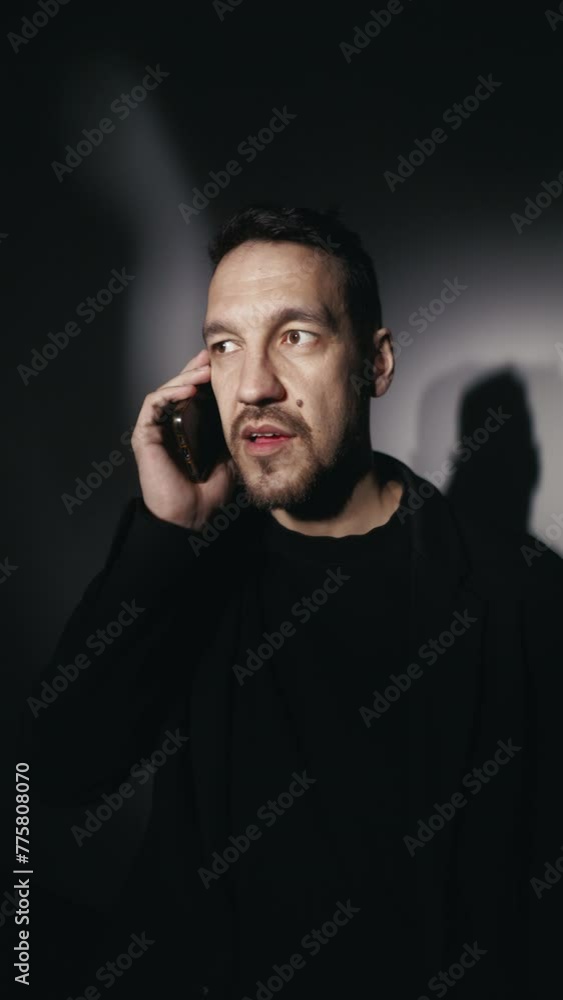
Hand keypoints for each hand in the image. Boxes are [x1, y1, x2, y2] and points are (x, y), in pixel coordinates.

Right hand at [131, 348, 236, 530]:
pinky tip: (188, 389)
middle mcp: (171, 425)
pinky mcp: (145, 436)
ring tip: (204, 371)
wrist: (194, 516)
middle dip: (195, 368)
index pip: (194, 393)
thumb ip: (234, 433)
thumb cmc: (210, 492)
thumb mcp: (231, 455)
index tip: (222, 360)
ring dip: (184, 377)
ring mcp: (157, 429)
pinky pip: (152, 405)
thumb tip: (251, 410)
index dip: (205, 374)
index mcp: (189, 427)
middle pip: (178, 386)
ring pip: (165, 391)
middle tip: (211, 356)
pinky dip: (169, 393)